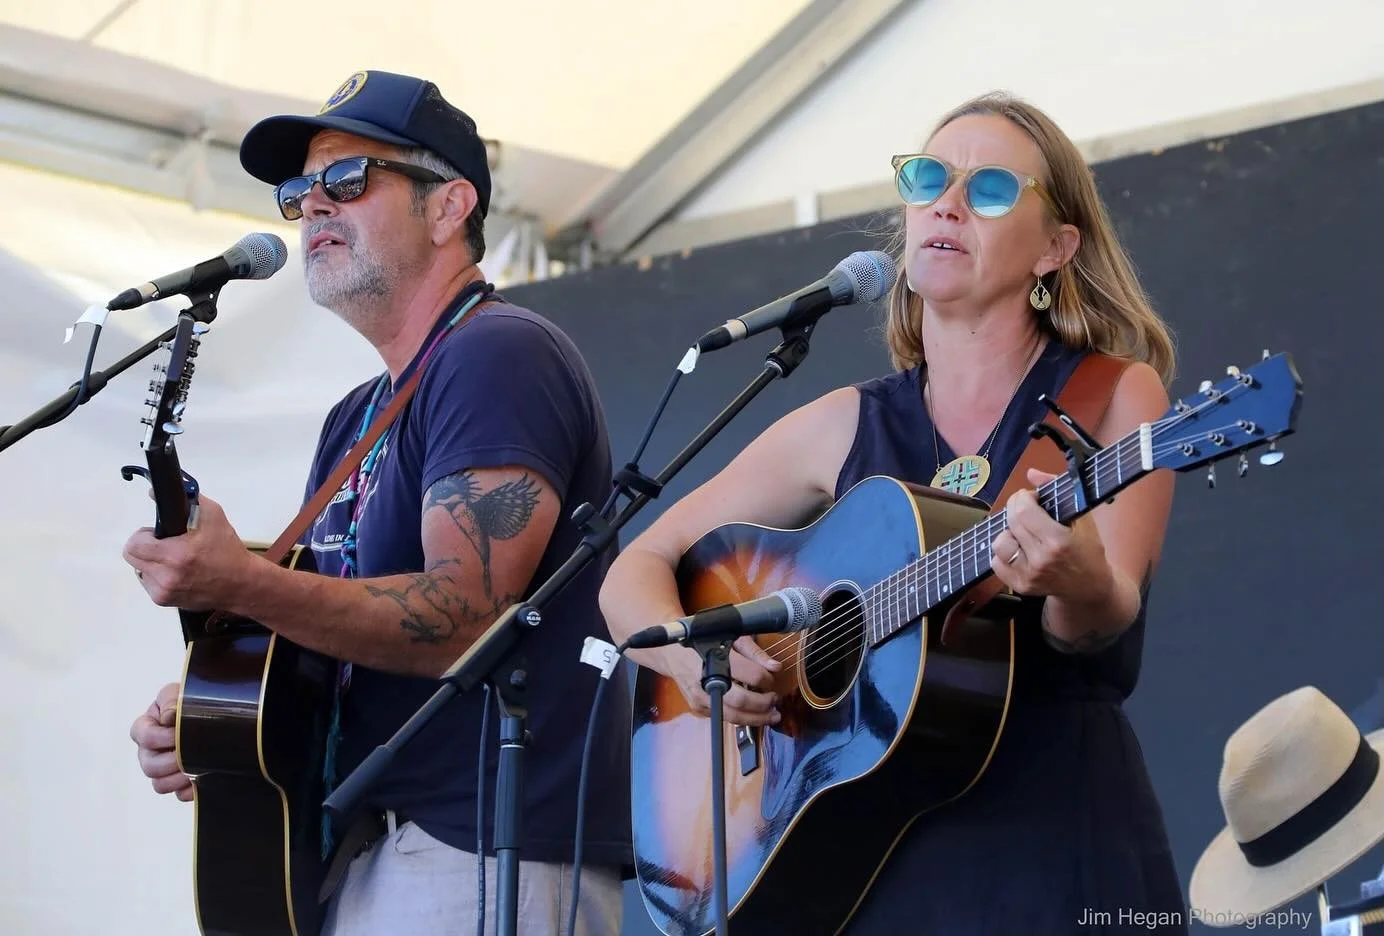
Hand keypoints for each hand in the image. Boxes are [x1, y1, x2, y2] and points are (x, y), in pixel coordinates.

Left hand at [123, 494, 253, 610]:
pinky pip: (149, 584)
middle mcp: (166, 577)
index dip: (144, 535)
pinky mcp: (165, 603)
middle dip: (144, 547)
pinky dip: (159, 576)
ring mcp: (164, 593)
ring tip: (175, 560)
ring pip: (140, 570)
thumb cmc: (228, 549)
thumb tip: (154, 492)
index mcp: (176, 556)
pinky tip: (178, 573)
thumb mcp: (214, 516)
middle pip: (132, 557)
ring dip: (152, 562)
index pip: (133, 544)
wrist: (242, 584)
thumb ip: (187, 499)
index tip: (159, 534)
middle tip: (164, 545)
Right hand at [130, 682, 192, 800]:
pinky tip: (202, 780)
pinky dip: (190, 790)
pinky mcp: (179, 783)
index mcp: (145, 728)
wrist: (213, 714)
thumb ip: (172, 700)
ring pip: (159, 785)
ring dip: (178, 779)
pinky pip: (179, 795)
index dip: (161, 737)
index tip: (178, 734)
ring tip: (196, 769)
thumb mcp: (180, 694)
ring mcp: (162, 770)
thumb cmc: (190, 702)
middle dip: (172, 761)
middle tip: (191, 755)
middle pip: (149, 766)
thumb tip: (169, 717)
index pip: (143, 736)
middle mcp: (149, 752)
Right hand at [666, 637, 782, 727]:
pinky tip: (752, 714)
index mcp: (718, 659)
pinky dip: (740, 717)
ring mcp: (701, 697)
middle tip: (775, 700)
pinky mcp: (698, 708)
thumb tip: (776, 667)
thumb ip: (755, 653)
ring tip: (772, 716)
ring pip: (733, 716)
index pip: (752, 675)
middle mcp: (707, 680)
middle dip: (764, 705)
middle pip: (742, 701)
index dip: (767, 679)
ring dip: (756, 719)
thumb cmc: (704, 642)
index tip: (771, 679)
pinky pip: (724, 717)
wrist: (672, 653)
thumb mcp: (731, 637)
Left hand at [989, 468, 1113, 602]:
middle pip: (1011, 523)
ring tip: (1022, 532)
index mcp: (1058, 541)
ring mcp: (1028, 575)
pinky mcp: (1020, 586)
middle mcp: (1041, 560)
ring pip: (999, 543)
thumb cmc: (1087, 549)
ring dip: (1008, 532)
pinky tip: (1019, 549)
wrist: (1090, 586)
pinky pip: (996, 563)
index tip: (1032, 497)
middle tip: (1025, 508)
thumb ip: (1056, 490)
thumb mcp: (1081, 517)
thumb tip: (1031, 473)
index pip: (1024, 511)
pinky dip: (1003, 553)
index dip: (1023, 498)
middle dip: (1015, 508)